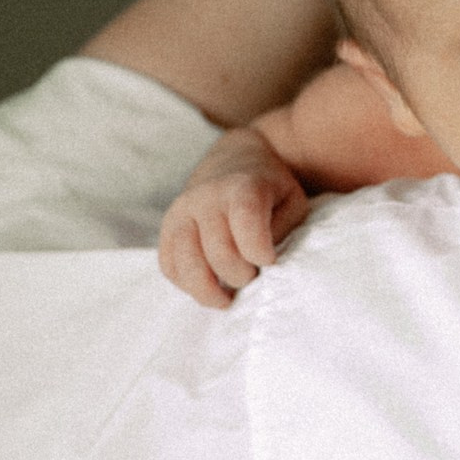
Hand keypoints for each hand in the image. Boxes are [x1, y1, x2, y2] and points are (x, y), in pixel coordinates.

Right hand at [157, 126, 312, 307]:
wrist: (235, 161)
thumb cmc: (270, 190)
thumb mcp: (292, 201)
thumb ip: (283, 230)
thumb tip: (261, 262)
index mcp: (242, 186)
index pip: (246, 220)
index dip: (259, 250)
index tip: (269, 261)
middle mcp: (206, 197)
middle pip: (220, 253)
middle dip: (242, 276)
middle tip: (254, 276)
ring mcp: (181, 213)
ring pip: (187, 265)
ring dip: (210, 292)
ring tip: (228, 298)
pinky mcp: (166, 229)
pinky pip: (169, 267)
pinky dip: (187, 286)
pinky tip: (208, 285)